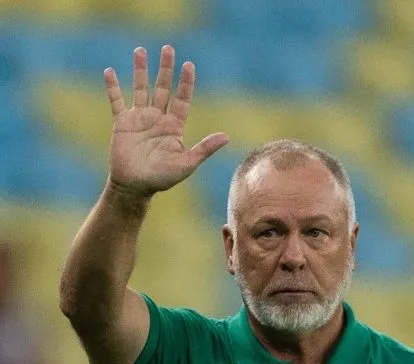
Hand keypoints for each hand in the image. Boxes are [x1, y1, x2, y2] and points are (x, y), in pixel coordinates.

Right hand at [105, 45, 228, 195]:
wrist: (135, 186)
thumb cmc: (163, 178)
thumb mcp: (187, 163)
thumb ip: (204, 148)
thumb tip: (227, 137)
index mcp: (175, 126)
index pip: (182, 98)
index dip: (185, 82)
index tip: (189, 65)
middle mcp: (158, 118)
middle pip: (163, 87)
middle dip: (166, 68)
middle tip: (168, 48)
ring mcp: (139, 119)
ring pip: (140, 88)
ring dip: (140, 70)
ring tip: (140, 50)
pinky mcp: (121, 123)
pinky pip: (116, 101)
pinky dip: (113, 87)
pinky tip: (109, 71)